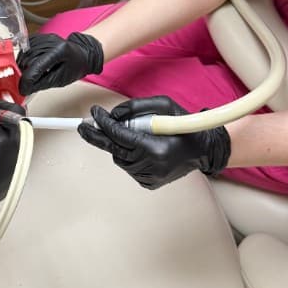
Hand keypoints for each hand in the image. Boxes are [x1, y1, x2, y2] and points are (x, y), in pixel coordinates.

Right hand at [17, 31, 103, 94]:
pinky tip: (29, 64)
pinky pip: (26, 47)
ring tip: (29, 74)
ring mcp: (45, 38)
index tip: (23, 89)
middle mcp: (51, 41)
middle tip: (26, 84)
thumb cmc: (75, 66)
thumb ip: (41, 83)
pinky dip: (24, 57)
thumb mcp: (60, 79)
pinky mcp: (41, 37)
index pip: (36, 66)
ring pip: (25, 53)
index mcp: (59, 51)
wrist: (82, 55)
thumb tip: (26, 89)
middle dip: (24, 73)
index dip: (27, 80)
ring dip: (23, 66)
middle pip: (29, 59)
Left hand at [77, 95, 230, 189]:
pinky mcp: (150, 183)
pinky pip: (129, 167)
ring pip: (120, 159)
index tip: (93, 114)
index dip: (104, 124)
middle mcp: (152, 166)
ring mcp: (150, 177)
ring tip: (134, 136)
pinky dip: (129, 156)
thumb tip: (111, 116)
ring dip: (119, 146)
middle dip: (100, 137)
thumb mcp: (163, 105)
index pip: (120, 136)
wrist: (203, 149)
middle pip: (115, 150)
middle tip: (84, 127)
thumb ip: (135, 108)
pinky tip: (142, 148)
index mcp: (156, 148)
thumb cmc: (183, 123)